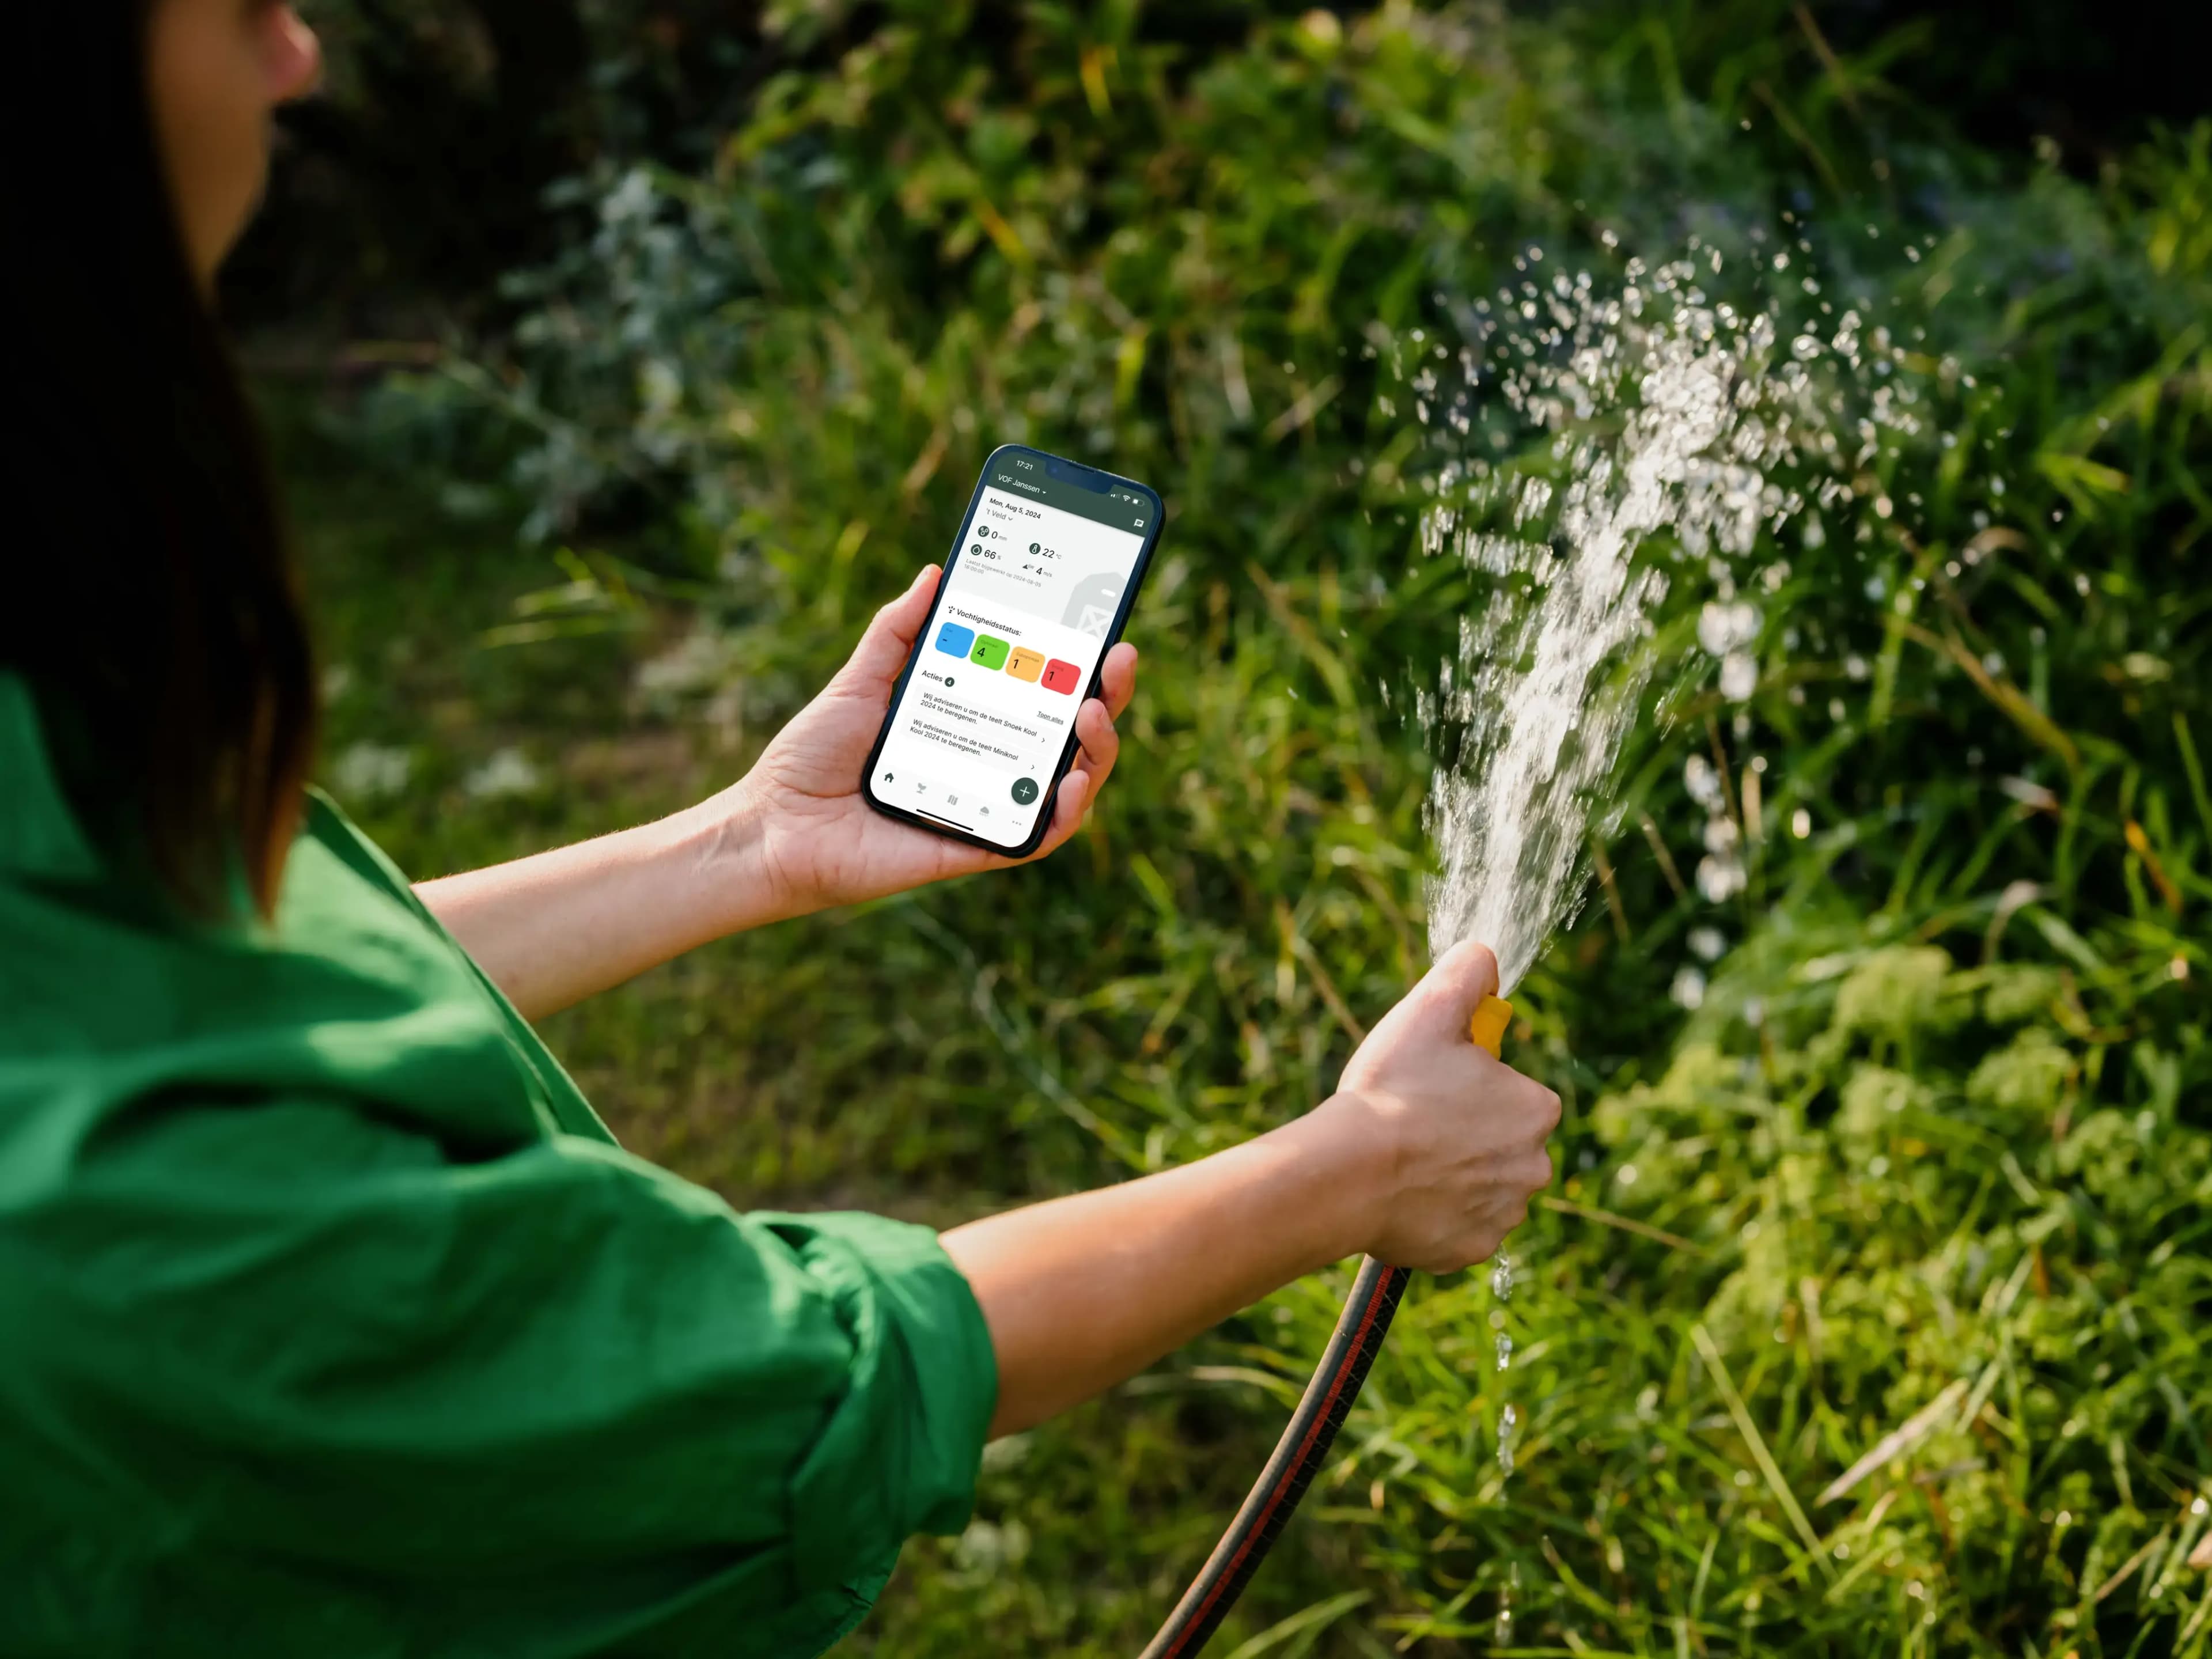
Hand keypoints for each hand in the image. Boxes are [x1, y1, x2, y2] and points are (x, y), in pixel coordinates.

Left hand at [723, 564, 1138, 917]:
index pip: (1041, 689)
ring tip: (1095, 710)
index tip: (1104, 619)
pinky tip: (1071, 779)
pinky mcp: (975, 849)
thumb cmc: (812, 758)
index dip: (1081, 660)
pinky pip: (1037, 836)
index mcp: (971, 722)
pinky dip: (1064, 811)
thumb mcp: (860, 682)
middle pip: (1071, 733)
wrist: (772, 824)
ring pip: (1071, 784)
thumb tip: (934, 574)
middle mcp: (989, 766)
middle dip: (1110, 693)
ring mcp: (987, 808)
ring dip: (1099, 748)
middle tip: (1119, 656)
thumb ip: (898, 632)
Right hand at [1313, 941, 1560, 1272]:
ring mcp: (1503, 1215)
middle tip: (1413, 1122)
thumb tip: (1484, 955)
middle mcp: (1535, 1167)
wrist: (1349, 1174)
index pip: (1515, 1093)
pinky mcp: (1470, 1250)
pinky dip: (1435, 1214)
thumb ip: (1467, 972)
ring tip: (1401, 1159)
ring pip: (1481, 1186)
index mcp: (1536, 1110)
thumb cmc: (1392, 1090)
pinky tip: (1401, 1196)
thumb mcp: (1429, 1010)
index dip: (1471, 1085)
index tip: (1433, 1084)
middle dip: (1465, 1134)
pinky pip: (1457, 1226)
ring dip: (1451, 1174)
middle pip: (1500, 1142)